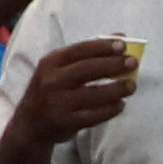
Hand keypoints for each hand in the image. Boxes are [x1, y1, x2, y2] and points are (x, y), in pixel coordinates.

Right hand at [9, 36, 140, 155]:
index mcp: (50, 63)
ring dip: (116, 89)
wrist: (29, 125)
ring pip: (93, 94)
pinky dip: (110, 110)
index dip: (102, 47)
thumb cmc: (50, 90)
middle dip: (113, 65)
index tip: (122, 45)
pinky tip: (120, 105)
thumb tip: (121, 38)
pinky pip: (93, 115)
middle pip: (87, 70)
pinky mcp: (65, 122)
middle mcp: (51, 81)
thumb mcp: (59, 69)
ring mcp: (57, 103)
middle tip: (133, 63)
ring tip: (131, 86)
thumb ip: (87, 54)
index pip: (79, 50)